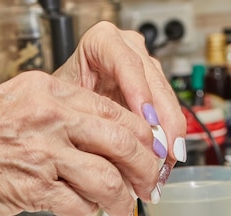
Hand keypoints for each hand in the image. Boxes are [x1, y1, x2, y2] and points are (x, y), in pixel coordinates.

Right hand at [0, 70, 165, 215]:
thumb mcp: (22, 105)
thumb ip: (67, 118)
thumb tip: (113, 141)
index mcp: (51, 92)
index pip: (118, 113)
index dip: (145, 140)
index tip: (153, 156)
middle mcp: (49, 117)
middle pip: (123, 143)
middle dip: (146, 171)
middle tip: (150, 186)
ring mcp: (41, 152)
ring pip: (107, 179)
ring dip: (121, 200)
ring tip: (121, 208)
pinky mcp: (32, 187)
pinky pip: (78, 205)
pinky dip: (87, 212)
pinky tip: (83, 209)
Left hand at [54, 21, 186, 171]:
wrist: (65, 106)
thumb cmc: (60, 101)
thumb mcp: (66, 105)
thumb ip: (89, 117)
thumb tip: (114, 145)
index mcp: (102, 41)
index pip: (126, 62)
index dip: (139, 92)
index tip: (147, 121)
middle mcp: (129, 50)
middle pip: (153, 81)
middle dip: (162, 119)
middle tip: (164, 148)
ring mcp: (145, 69)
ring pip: (166, 98)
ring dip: (170, 132)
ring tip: (168, 159)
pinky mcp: (155, 90)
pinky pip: (169, 112)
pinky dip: (170, 136)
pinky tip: (169, 156)